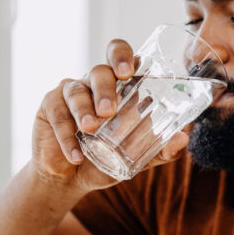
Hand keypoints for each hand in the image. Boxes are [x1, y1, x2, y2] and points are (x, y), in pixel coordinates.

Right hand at [31, 39, 188, 192]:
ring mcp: (71, 92)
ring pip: (76, 91)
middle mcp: (94, 83)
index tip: (129, 71)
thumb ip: (161, 150)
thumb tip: (183, 138)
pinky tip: (75, 153)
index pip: (120, 55)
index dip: (122, 55)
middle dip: (105, 88)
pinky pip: (58, 114)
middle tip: (110, 110)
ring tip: (91, 129)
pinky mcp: (49, 106)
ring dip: (84, 110)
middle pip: (99, 71)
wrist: (71, 178)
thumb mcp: (136, 157)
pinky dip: (66, 136)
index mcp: (118, 86)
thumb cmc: (105, 158)